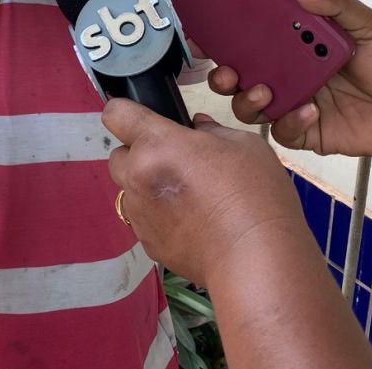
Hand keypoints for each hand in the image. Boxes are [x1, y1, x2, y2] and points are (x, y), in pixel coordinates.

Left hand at [102, 99, 310, 286]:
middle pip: (119, 155)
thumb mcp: (244, 146)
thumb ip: (213, 131)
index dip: (127, 112)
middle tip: (176, 160)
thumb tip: (198, 128)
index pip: (116, 114)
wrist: (255, 259)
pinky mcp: (147, 242)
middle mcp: (137, 177)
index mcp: (156, 144)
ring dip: (147, 186)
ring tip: (187, 196)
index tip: (145, 118)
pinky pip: (144, 219)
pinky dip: (158, 216)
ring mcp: (139, 213)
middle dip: (140, 154)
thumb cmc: (254, 194)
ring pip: (130, 189)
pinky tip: (191, 222)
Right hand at [206, 0, 371, 156]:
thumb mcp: (367, 26)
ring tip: (264, 92)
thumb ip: (336, 6)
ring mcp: (291, 105)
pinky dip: (289, 122)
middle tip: (227, 73)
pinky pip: (282, 132)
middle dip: (222, 76)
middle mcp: (284, 76)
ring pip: (249, 108)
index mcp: (291, 48)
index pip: (247, 42)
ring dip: (248, 101)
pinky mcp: (304, 133)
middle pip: (237, 78)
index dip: (221, 40)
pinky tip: (309, 112)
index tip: (203, 37)